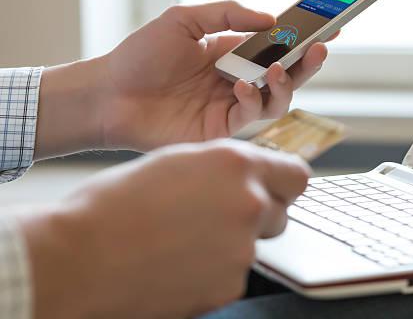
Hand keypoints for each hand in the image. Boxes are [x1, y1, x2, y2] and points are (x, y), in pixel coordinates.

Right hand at [19, 139, 309, 317]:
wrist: (79, 260)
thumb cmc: (115, 204)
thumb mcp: (176, 162)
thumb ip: (222, 167)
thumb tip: (246, 175)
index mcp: (236, 165)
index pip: (296, 174)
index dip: (283, 181)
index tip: (273, 186)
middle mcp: (249, 204)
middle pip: (279, 212)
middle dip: (257, 213)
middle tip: (215, 215)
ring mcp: (242, 250)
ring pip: (252, 244)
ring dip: (230, 242)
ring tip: (183, 240)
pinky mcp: (229, 287)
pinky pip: (232, 273)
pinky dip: (213, 270)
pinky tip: (177, 263)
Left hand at [35, 1, 334, 158]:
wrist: (110, 95)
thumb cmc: (141, 56)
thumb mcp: (183, 20)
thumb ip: (226, 14)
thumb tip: (269, 18)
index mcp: (231, 53)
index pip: (276, 45)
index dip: (302, 38)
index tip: (329, 27)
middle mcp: (237, 80)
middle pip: (285, 75)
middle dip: (307, 63)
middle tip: (320, 48)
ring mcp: (230, 106)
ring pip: (277, 100)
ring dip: (285, 84)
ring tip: (277, 68)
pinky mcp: (221, 130)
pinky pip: (251, 116)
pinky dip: (253, 99)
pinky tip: (240, 85)